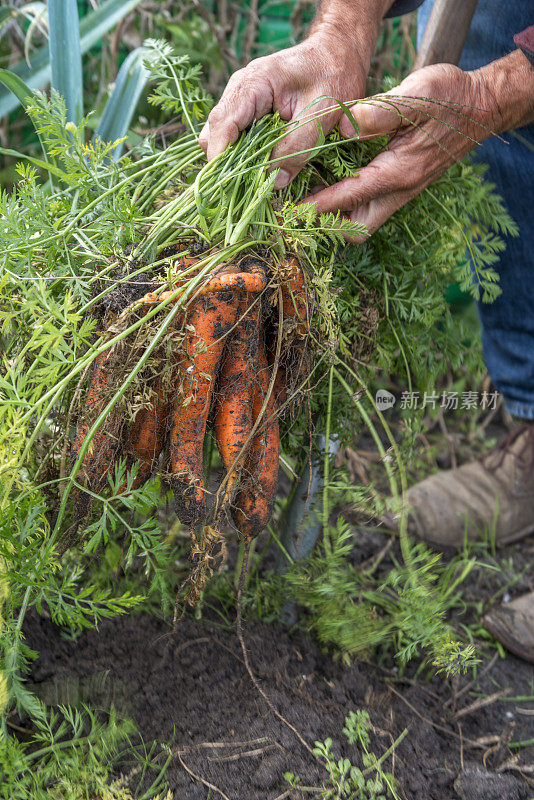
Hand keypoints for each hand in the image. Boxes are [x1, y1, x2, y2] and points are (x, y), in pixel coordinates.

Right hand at [199, 32, 368, 188]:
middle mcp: (240, 89)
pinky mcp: (250, 109)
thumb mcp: (321, 115)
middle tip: (249, 187)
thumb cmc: (334, 75)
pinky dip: (246, 154)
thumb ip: (297, 149)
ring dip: (237, 160)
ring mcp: (242, 99)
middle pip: (214, 134)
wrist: (339, 51)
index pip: (221, 126)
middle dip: (227, 163)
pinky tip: (264, 165)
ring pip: (222, 138)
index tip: (230, 187)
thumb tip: (273, 182)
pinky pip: (237, 136)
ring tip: (258, 178)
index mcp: (253, 84)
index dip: (221, 160)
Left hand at [305, 50, 533, 240]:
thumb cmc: (449, 98)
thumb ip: (382, 112)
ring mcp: (401, 192)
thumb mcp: (417, 94)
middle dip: (326, 227)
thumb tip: (345, 127)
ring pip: (362, 221)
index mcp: (399, 172)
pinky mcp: (400, 187)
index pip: (350, 197)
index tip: (289, 213)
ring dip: (335, 218)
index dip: (317, 207)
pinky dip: (345, 205)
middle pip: (357, 229)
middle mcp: (399, 190)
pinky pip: (368, 207)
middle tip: (295, 213)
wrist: (479, 108)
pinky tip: (326, 186)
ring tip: (302, 202)